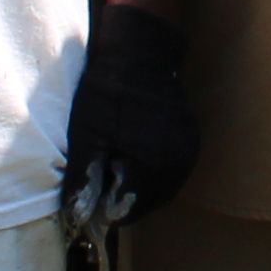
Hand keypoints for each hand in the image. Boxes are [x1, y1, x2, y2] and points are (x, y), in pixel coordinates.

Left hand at [65, 2, 202, 230]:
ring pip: (161, 190)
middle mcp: (179, 165)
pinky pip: (171, 173)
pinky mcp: (192, 141)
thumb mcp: (86, 135)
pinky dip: (151, 174)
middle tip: (101, 177)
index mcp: (153, 166)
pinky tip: (133, 155)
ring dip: (138, 189)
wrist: (141, 52)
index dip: (104, 207)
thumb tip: (78, 218)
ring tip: (116, 165)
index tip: (91, 190)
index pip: (127, 212)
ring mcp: (190, 153)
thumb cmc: (108, 92)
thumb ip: (83, 179)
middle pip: (147, 205)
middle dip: (123, 200)